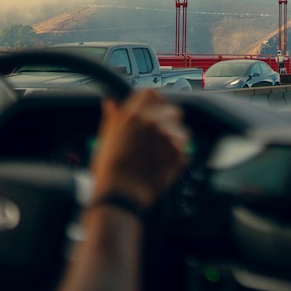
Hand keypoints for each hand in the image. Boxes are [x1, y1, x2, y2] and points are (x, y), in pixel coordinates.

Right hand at [91, 89, 188, 209]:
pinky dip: (177, 155)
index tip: (151, 110)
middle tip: (155, 137)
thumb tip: (111, 102)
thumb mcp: (105, 139)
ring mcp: (169, 138)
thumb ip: (112, 117)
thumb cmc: (109, 171)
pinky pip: (185, 149)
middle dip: (166, 120)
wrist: (121, 196)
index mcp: (134, 115)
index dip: (152, 102)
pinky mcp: (180, 153)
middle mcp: (154, 122)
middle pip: (171, 109)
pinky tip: (162, 164)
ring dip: (173, 138)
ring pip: (181, 129)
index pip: (152, 93)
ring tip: (158, 154)